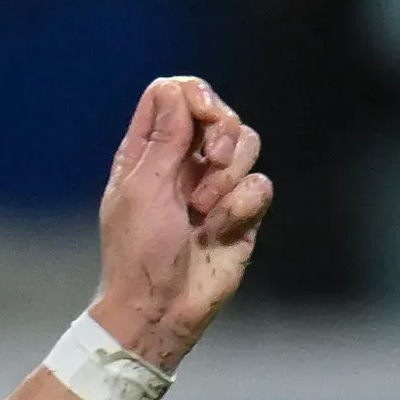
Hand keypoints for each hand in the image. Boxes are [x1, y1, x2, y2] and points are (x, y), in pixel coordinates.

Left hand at [89, 74, 272, 369]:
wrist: (160, 309)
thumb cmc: (138, 254)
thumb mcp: (143, 187)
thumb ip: (165, 137)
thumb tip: (178, 90)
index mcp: (149, 150)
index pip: (174, 93)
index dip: (193, 95)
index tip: (201, 115)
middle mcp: (184, 162)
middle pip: (219, 113)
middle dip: (222, 130)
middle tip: (212, 158)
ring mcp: (215, 186)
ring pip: (247, 144)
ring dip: (229, 173)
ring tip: (204, 208)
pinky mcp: (241, 214)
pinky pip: (260, 185)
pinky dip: (242, 205)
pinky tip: (218, 229)